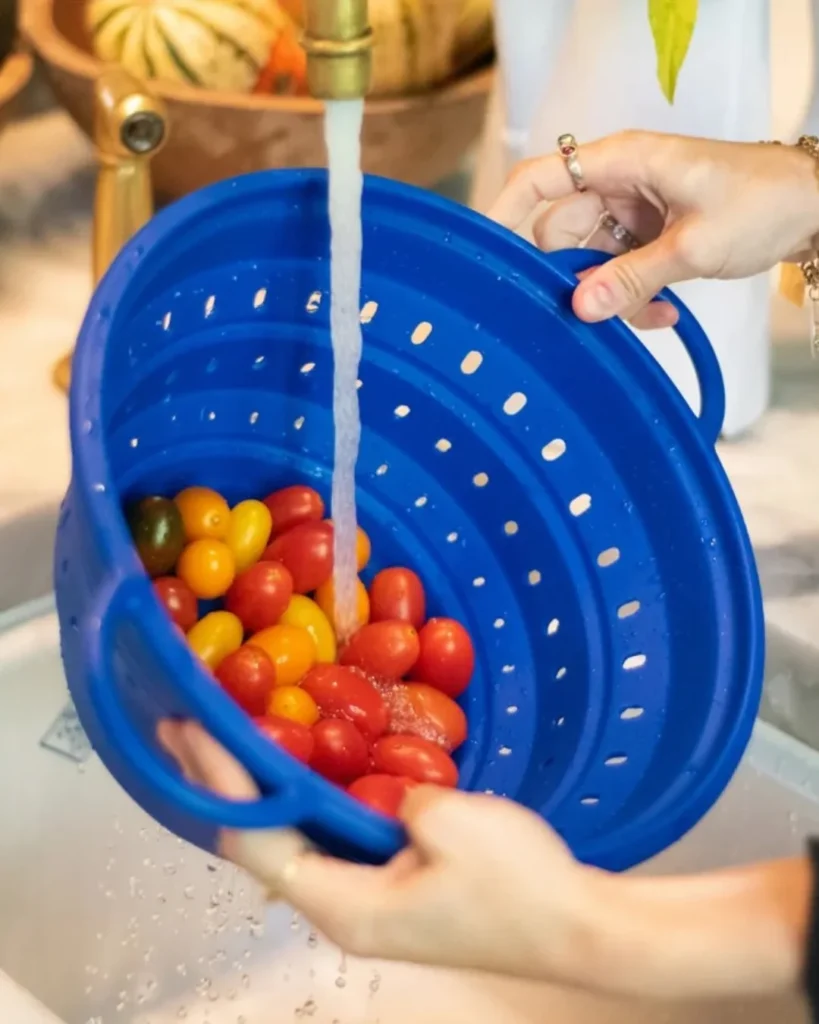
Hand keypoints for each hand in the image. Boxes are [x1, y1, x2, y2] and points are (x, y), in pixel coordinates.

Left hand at [158, 720, 811, 1001]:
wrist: (578, 927)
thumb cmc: (520, 886)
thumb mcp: (453, 822)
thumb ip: (397, 799)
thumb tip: (387, 796)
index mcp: (345, 906)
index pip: (257, 838)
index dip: (220, 780)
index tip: (191, 729)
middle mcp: (342, 912)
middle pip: (261, 844)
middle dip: (223, 783)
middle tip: (188, 729)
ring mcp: (366, 903)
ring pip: (291, 843)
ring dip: (258, 791)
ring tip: (227, 743)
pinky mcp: (390, 891)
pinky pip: (327, 841)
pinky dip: (302, 800)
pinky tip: (299, 769)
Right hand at [489, 131, 818, 328]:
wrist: (811, 207)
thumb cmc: (762, 201)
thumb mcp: (693, 246)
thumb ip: (631, 279)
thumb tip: (579, 308)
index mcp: (622, 162)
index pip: (540, 178)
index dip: (503, 213)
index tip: (485, 256)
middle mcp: (617, 183)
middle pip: (558, 233)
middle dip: (572, 277)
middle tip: (590, 311)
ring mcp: (630, 212)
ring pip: (587, 261)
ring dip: (610, 295)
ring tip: (649, 313)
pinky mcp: (644, 236)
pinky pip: (616, 272)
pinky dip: (631, 296)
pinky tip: (661, 311)